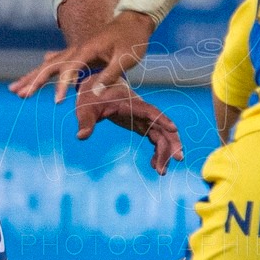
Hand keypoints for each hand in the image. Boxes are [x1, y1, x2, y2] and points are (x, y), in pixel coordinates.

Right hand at [10, 10, 154, 102]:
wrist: (133, 21)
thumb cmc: (132, 40)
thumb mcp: (126, 59)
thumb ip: (110, 75)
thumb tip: (95, 93)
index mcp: (88, 49)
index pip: (70, 68)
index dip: (62, 85)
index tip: (56, 101)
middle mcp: (76, 48)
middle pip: (50, 65)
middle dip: (34, 81)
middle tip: (20, 95)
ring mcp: (75, 50)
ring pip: (47, 64)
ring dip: (31, 77)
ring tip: (15, 89)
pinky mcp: (77, 52)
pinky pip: (55, 62)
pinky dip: (42, 70)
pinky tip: (34, 74)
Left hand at [70, 79, 184, 174]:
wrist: (96, 87)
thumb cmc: (91, 96)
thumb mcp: (86, 108)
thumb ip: (85, 122)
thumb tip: (81, 136)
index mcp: (130, 104)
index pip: (150, 111)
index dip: (162, 120)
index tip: (174, 129)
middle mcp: (141, 111)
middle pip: (162, 126)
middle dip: (172, 142)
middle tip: (178, 160)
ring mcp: (143, 118)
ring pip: (161, 135)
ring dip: (165, 152)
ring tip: (161, 172)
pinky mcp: (141, 125)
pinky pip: (155, 139)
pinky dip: (157, 152)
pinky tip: (154, 166)